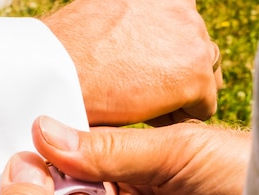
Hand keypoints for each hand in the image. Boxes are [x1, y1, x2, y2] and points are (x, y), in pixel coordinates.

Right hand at [42, 0, 221, 125]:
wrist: (55, 71)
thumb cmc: (66, 50)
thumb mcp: (102, 15)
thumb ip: (128, 22)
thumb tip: (129, 41)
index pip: (182, 29)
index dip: (163, 59)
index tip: (140, 76)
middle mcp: (182, 7)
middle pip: (197, 52)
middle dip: (175, 76)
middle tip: (140, 94)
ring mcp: (193, 39)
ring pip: (204, 80)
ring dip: (179, 97)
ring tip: (142, 107)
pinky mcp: (195, 76)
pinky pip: (202, 109)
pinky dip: (179, 119)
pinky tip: (148, 120)